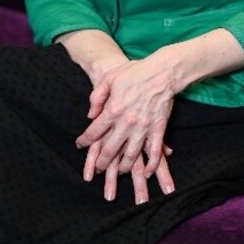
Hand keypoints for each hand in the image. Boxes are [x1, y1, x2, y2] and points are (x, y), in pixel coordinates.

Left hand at [75, 56, 175, 201]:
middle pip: (109, 150)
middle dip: (101, 162)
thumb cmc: (136, 72)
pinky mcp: (158, 129)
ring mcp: (143, 128)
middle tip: (98, 168)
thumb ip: (96, 96)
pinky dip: (151, 165)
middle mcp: (126, 123)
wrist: (163, 71)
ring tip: (119, 172)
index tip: (80, 144)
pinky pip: (154, 152)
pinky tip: (147, 172)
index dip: (84, 141)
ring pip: (130, 156)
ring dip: (123, 168)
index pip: (93, 132)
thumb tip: (90, 115)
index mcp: (113, 110)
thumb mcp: (110, 77)